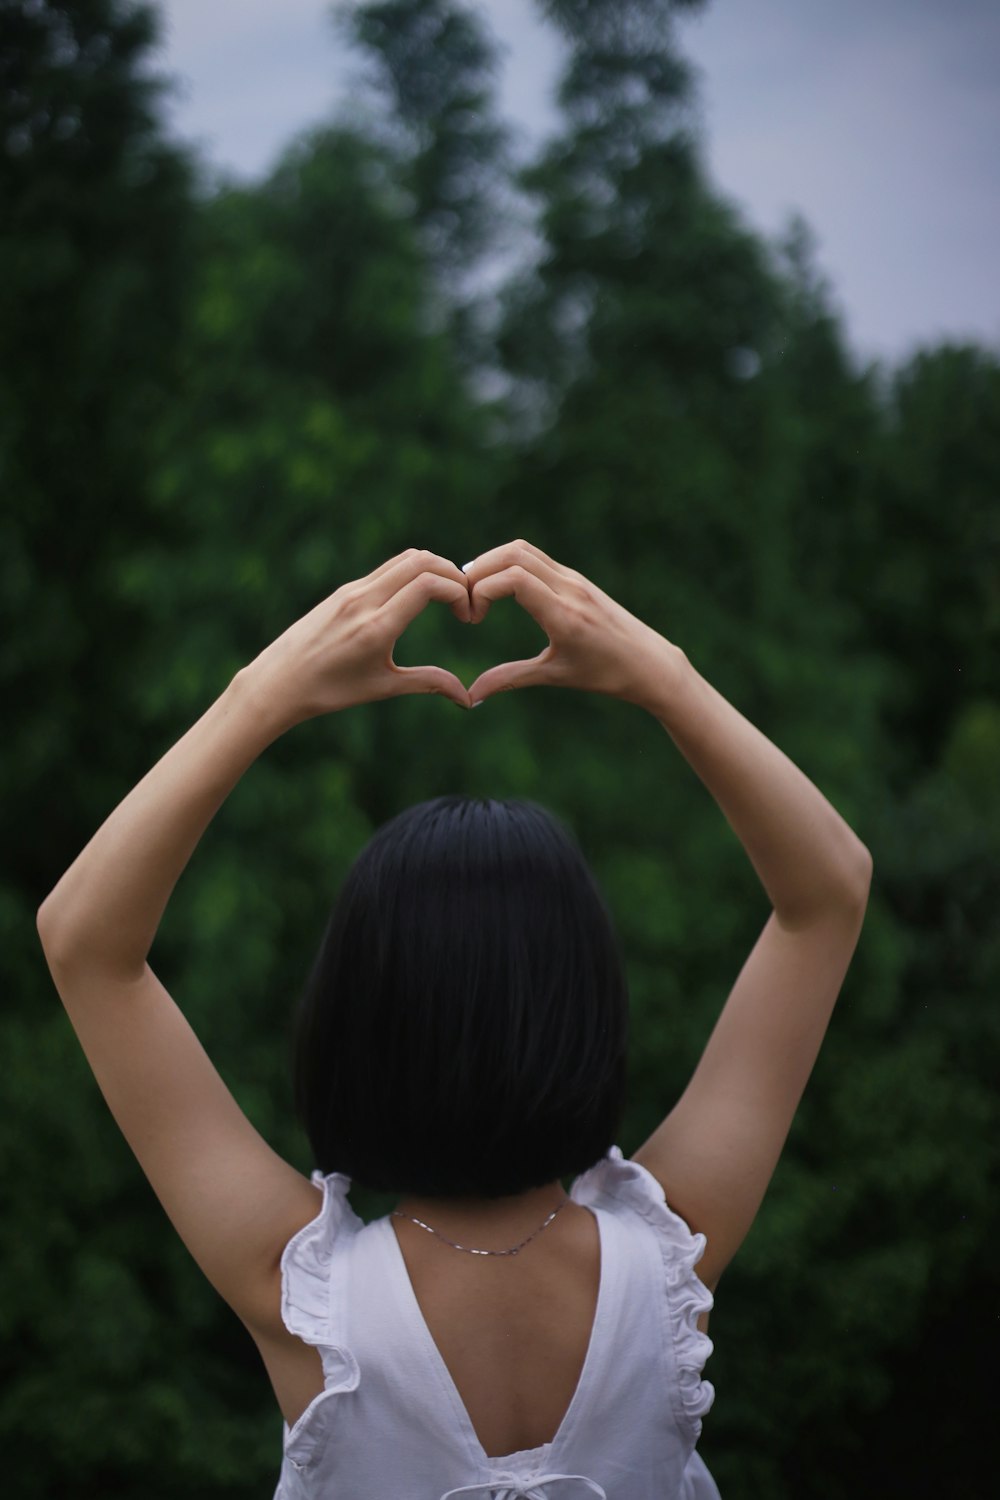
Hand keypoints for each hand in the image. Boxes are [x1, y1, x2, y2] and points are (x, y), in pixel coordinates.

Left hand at [241, 549, 473, 724]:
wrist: (278, 681)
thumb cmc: (330, 691)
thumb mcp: (383, 687)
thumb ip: (429, 683)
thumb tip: (468, 700)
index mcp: (376, 626)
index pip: (428, 585)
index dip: (458, 592)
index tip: (467, 616)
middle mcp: (364, 600)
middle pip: (421, 561)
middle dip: (453, 574)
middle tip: (466, 600)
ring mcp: (352, 591)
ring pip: (404, 559)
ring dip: (434, 569)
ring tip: (448, 596)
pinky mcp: (344, 590)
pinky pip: (387, 569)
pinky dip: (413, 572)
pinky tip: (420, 596)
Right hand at [463, 539, 672, 706]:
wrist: (651, 663)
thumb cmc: (606, 675)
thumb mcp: (555, 676)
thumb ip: (509, 679)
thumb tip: (470, 697)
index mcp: (564, 614)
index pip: (513, 579)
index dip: (481, 591)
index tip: (473, 619)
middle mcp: (569, 588)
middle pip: (512, 554)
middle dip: (478, 571)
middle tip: (464, 600)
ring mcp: (574, 579)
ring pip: (523, 550)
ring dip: (492, 563)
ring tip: (475, 592)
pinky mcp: (577, 578)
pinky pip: (536, 558)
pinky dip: (510, 565)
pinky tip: (499, 589)